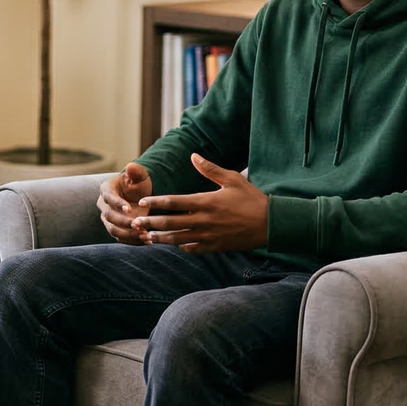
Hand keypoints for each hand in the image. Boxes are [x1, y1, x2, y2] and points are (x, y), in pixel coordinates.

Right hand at [98, 163, 152, 244]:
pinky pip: (122, 238)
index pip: (108, 197)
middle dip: (124, 222)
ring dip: (129, 235)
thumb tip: (131, 166)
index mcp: (107, 189)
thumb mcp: (140, 176)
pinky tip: (148, 241)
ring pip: (113, 230)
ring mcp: (109, 219)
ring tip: (145, 235)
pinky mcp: (116, 229)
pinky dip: (134, 241)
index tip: (129, 209)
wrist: (141, 196)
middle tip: (139, 225)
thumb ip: (136, 171)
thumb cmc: (139, 183)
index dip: (117, 204)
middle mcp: (104, 205)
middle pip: (109, 216)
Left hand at [132, 154, 268, 253]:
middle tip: (135, 222)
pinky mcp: (216, 247)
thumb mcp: (232, 179)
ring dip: (161, 238)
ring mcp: (210, 236)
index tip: (143, 202)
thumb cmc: (251, 199)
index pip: (175, 202)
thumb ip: (210, 169)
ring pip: (179, 239)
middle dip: (151, 223)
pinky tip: (174, 245)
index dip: (157, 202)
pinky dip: (181, 247)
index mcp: (207, 202)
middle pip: (171, 223)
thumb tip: (193, 156)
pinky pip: (194, 249)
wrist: (271, 224)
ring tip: (147, 237)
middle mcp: (205, 221)